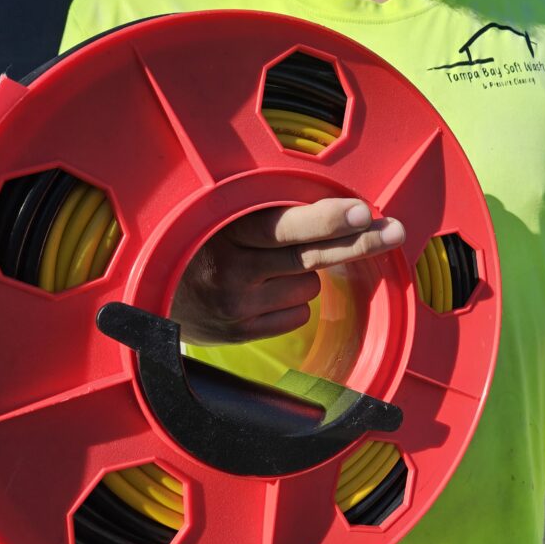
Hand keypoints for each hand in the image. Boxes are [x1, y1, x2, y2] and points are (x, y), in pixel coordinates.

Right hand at [172, 198, 405, 344]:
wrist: (149, 298)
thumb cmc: (200, 246)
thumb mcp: (220, 219)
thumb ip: (269, 215)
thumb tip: (340, 213)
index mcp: (226, 230)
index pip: (286, 224)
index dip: (326, 218)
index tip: (361, 211)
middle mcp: (232, 268)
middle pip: (310, 255)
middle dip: (358, 241)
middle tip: (395, 230)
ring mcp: (237, 305)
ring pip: (308, 285)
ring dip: (301, 274)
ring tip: (266, 269)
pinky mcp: (241, 332)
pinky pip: (297, 314)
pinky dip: (290, 303)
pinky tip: (262, 293)